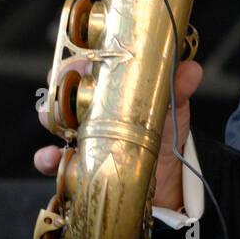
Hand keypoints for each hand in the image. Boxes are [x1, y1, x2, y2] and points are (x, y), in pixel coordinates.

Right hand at [33, 60, 203, 214]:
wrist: (169, 177)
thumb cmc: (165, 131)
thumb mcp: (173, 106)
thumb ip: (179, 87)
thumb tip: (192, 69)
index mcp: (110, 87)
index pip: (87, 65)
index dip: (79, 61)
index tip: (80, 62)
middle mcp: (89, 108)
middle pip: (63, 89)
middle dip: (58, 86)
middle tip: (61, 87)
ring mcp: (80, 135)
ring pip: (53, 120)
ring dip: (50, 117)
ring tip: (54, 120)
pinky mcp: (76, 164)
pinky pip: (52, 161)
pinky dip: (47, 158)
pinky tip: (53, 158)